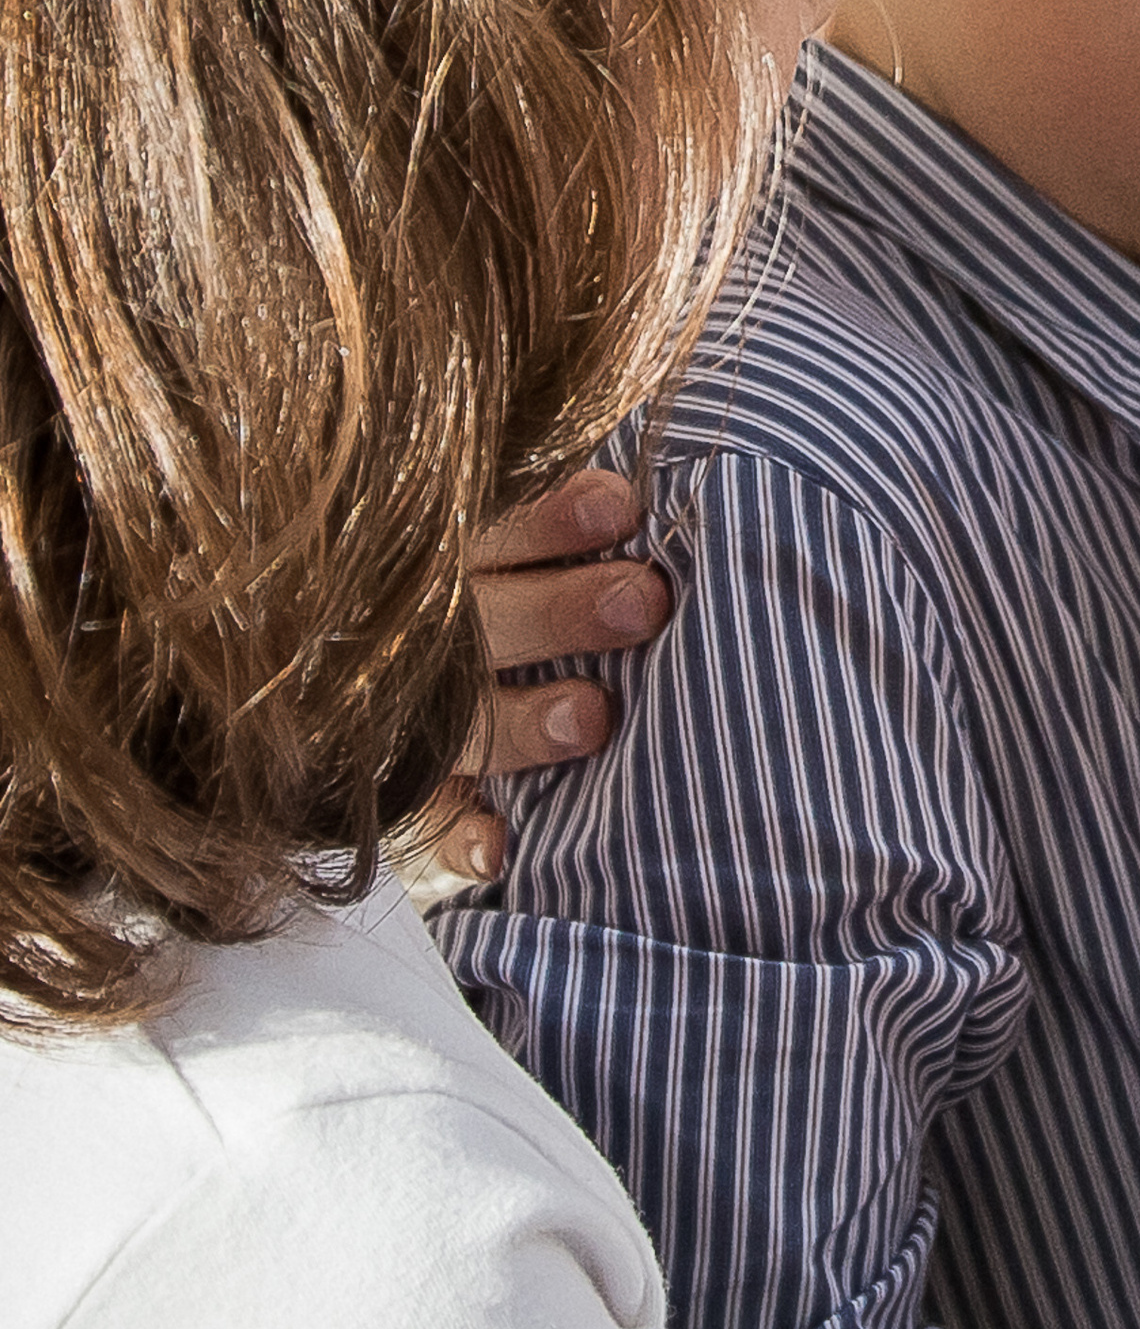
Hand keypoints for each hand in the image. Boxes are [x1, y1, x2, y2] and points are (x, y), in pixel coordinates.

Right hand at [419, 473, 669, 884]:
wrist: (307, 643)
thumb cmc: (484, 567)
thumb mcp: (485, 515)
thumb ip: (554, 506)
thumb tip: (644, 479)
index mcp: (427, 548)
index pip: (484, 526)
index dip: (548, 517)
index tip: (621, 505)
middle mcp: (404, 630)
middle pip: (474, 620)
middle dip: (558, 612)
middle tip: (644, 602)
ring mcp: (395, 713)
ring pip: (452, 721)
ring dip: (522, 723)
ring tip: (594, 717)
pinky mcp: (396, 789)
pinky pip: (422, 820)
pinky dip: (461, 838)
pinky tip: (503, 849)